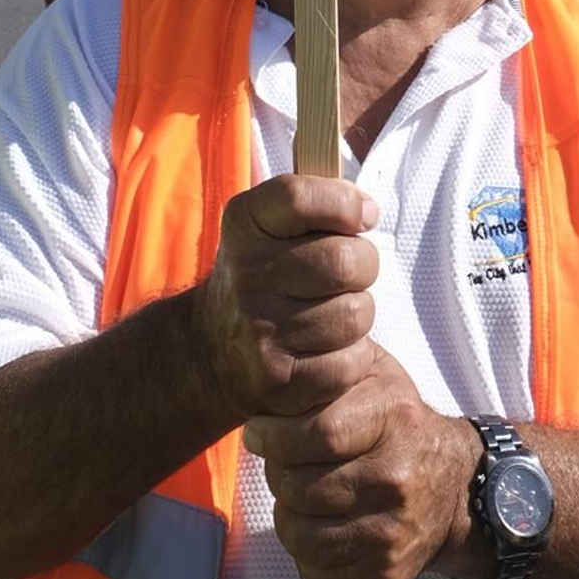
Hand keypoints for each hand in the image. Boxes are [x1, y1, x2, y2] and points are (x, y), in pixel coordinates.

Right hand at [191, 177, 379, 425]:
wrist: (211, 349)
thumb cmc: (265, 274)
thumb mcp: (270, 223)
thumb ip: (319, 201)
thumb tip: (367, 211)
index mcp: (244, 224)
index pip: (301, 198)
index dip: (346, 203)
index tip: (363, 216)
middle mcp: (246, 275)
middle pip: (344, 261)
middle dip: (363, 264)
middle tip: (349, 273)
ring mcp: (260, 331)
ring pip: (354, 314)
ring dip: (358, 313)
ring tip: (333, 312)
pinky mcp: (278, 380)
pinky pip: (350, 363)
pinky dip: (352, 357)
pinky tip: (328, 348)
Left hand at [245, 345, 476, 578]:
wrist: (455, 487)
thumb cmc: (399, 423)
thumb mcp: (376, 374)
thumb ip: (332, 363)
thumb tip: (278, 370)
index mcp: (394, 421)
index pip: (318, 434)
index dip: (274, 435)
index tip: (256, 432)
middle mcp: (397, 481)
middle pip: (300, 489)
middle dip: (276, 474)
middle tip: (279, 463)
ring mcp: (393, 535)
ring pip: (300, 536)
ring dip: (286, 515)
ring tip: (296, 495)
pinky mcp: (386, 577)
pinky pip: (316, 576)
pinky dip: (304, 556)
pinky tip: (318, 527)